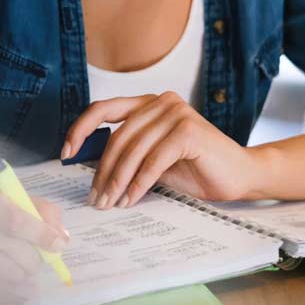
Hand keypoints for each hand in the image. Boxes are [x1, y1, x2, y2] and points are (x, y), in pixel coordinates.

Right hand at [0, 178, 68, 287]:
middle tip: (39, 263)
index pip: (12, 217)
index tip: (59, 245)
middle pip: (11, 247)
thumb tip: (61, 235)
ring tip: (22, 270)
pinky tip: (6, 279)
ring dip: (20, 274)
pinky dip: (3, 284)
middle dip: (34, 259)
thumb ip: (33, 206)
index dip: (40, 233)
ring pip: (1, 269)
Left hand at [62, 92, 259, 208]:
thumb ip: (129, 154)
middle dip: (102, 171)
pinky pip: (154, 160)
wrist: (239, 175)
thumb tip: (89, 167)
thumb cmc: (196, 169)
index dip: (80, 129)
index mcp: (149, 103)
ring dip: (118, 181)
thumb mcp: (154, 160)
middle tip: (96, 199)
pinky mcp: (189, 131)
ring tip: (111, 204)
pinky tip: (131, 199)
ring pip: (133, 150)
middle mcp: (161, 101)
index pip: (103, 108)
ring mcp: (176, 113)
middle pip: (117, 136)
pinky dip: (139, 183)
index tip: (65, 153)